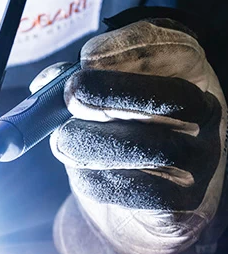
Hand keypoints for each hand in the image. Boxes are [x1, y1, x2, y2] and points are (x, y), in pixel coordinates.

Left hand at [48, 19, 226, 253]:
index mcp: (187, 73)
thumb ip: (74, 84)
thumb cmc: (113, 135)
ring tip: (63, 140)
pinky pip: (139, 189)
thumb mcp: (96, 100)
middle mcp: (206, 112)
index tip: (87, 57)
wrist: (137, 203)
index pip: (178, 49)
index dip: (131, 50)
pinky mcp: (186, 202)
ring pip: (154, 148)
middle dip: (113, 92)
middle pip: (175, 99)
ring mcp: (202, 159)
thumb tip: (48, 82)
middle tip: (70, 95)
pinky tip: (83, 170)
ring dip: (95, 142)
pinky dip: (99, 179)